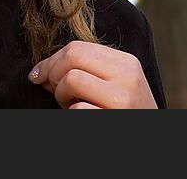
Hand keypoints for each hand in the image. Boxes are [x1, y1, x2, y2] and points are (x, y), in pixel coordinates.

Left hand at [28, 40, 157, 108]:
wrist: (148, 139)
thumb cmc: (123, 114)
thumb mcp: (112, 87)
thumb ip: (82, 73)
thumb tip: (41, 72)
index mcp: (126, 62)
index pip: (77, 47)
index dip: (51, 60)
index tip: (39, 75)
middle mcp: (128, 76)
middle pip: (72, 56)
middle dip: (53, 73)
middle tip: (55, 93)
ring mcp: (123, 99)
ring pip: (72, 79)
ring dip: (61, 95)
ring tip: (69, 106)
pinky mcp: (114, 119)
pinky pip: (77, 109)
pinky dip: (70, 113)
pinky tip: (79, 117)